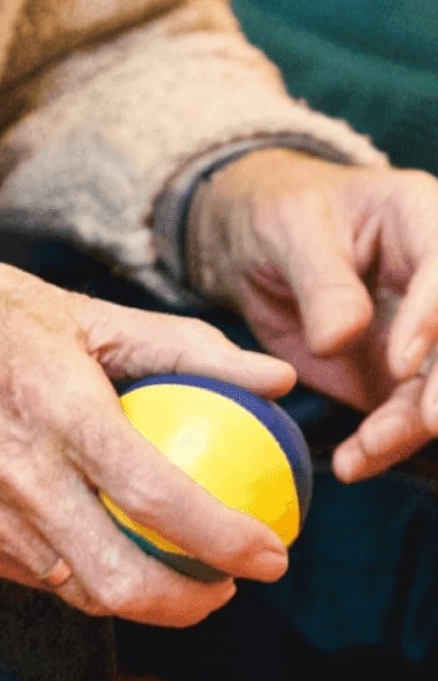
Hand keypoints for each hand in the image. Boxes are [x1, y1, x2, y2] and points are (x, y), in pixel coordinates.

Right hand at [0, 202, 296, 626]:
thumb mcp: (85, 311)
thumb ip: (187, 347)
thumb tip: (275, 379)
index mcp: (57, 409)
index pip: (159, 499)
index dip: (228, 541)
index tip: (271, 554)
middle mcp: (14, 472)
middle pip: (118, 580)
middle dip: (190, 604)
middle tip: (225, 585)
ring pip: (74, 590)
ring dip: (136, 596)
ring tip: (174, 572)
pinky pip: (29, 575)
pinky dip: (76, 574)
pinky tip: (101, 548)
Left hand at [187, 149, 437, 480]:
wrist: (260, 248)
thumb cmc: (280, 217)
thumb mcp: (288, 230)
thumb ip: (320, 282)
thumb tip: (340, 339)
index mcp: (423, 218)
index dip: (434, 317)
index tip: (401, 362)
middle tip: (428, 423)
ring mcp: (428, 334)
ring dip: (413, 426)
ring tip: (365, 450)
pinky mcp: (401, 377)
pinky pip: (405, 417)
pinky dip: (384, 446)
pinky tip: (354, 463)